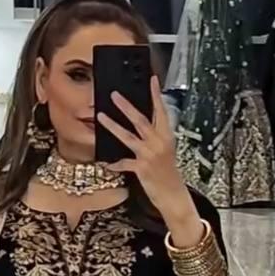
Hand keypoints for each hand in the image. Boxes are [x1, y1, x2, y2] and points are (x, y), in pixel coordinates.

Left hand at [97, 76, 198, 228]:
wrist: (173, 195)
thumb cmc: (168, 173)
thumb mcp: (166, 150)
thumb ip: (155, 137)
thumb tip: (141, 123)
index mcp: (166, 136)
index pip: (161, 111)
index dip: (156, 95)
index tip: (152, 79)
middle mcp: (159, 143)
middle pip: (141, 120)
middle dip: (127, 106)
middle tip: (114, 95)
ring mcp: (150, 155)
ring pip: (128, 137)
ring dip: (113, 126)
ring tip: (101, 116)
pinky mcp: (142, 168)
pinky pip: (123, 163)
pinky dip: (114, 163)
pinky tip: (106, 164)